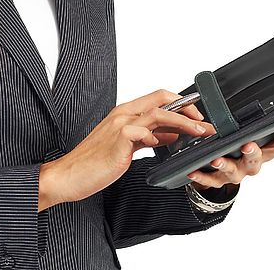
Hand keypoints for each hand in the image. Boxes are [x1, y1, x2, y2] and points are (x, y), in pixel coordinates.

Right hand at [41, 90, 215, 207]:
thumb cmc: (95, 162)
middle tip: (204, 122)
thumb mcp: (128, 146)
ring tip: (200, 131)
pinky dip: (160, 135)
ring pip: (159, 112)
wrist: (69, 175)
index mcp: (125, 113)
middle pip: (162, 97)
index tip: (197, 116)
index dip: (181, 104)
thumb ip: (149, 137)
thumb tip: (172, 134)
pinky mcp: (119, 139)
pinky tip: (167, 144)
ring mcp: (121, 125)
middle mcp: (123, 114)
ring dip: (184, 121)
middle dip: (188, 108)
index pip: (159, 97)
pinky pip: (145, 131)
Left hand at [186, 120, 273, 189]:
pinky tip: (194, 171)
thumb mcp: (252, 134)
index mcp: (265, 151)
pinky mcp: (219, 181)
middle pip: (258, 159)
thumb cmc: (241, 148)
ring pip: (233, 171)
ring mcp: (237, 173)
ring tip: (216, 159)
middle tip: (247, 145)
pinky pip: (211, 180)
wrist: (226, 174)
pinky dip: (202, 176)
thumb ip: (255, 120)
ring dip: (225, 165)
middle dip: (253, 152)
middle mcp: (253, 164)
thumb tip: (257, 90)